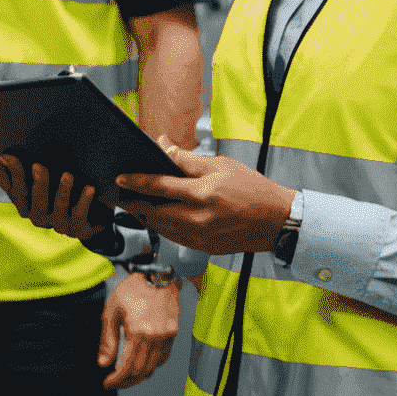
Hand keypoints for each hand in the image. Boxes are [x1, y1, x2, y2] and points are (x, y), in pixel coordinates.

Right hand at [0, 156, 98, 239]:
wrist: (93, 213)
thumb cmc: (61, 187)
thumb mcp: (44, 175)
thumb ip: (26, 167)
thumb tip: (2, 157)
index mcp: (28, 205)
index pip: (18, 191)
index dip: (15, 174)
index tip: (8, 156)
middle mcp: (41, 218)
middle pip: (38, 202)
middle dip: (39, 183)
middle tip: (38, 165)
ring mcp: (60, 225)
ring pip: (59, 209)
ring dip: (63, 191)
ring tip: (68, 174)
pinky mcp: (80, 230)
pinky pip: (81, 217)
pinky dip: (85, 201)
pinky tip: (90, 187)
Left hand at [98, 273, 179, 389]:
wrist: (157, 274)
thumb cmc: (134, 288)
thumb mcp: (112, 309)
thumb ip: (108, 339)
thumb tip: (104, 362)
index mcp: (138, 332)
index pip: (127, 367)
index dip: (116, 380)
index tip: (107, 384)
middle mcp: (155, 338)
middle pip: (141, 372)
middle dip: (126, 381)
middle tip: (115, 383)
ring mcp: (166, 337)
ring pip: (153, 368)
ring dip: (139, 376)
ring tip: (127, 377)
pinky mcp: (173, 334)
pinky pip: (163, 358)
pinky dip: (152, 365)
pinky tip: (143, 364)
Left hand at [116, 136, 296, 255]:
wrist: (277, 221)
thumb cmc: (250, 188)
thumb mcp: (220, 165)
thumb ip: (187, 159)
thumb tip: (163, 147)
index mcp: (202, 194)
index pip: (159, 187)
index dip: (136, 182)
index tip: (119, 179)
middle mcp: (199, 218)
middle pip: (154, 212)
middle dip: (135, 203)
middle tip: (120, 195)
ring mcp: (201, 237)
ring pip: (162, 228)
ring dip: (147, 217)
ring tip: (135, 204)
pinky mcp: (205, 248)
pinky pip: (175, 238)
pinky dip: (164, 227)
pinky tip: (160, 217)